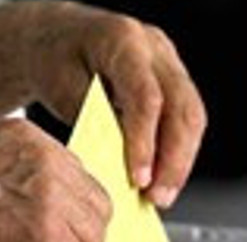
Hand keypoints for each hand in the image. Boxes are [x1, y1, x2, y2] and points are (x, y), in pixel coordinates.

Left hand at [0, 2, 206, 208]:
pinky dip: (177, 152)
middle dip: (173, 161)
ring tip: (162, 196)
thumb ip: (89, 118)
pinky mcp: (172, 80)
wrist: (56, 37)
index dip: (146, 143)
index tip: (139, 180)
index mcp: (124, 40)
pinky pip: (186, 119)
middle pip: (182, 109)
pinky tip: (163, 179)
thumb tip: (116, 163)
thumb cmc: (54, 59)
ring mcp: (168, 62)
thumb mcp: (59, 85)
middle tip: (157, 198)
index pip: (147, 98)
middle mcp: (155, 48)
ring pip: (192, 117)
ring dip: (180, 162)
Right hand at [0, 118, 111, 241]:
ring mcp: (50, 197)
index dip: (73, 209)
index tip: (67, 226)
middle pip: (95, 204)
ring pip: (92, 237)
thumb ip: (15, 177)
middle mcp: (44, 162)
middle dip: (83, 236)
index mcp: (27, 140)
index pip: (77, 174)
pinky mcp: (49, 235)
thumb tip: (36, 207)